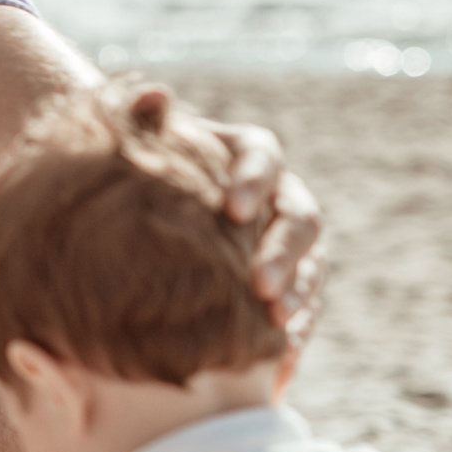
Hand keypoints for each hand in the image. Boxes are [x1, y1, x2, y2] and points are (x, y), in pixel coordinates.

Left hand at [167, 96, 325, 340]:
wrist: (143, 213)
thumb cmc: (144, 175)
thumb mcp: (139, 144)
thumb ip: (143, 118)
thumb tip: (153, 94)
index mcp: (247, 152)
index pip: (263, 154)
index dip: (254, 178)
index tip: (233, 207)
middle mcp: (279, 195)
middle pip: (299, 217)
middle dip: (284, 250)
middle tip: (260, 283)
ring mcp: (289, 241)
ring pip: (312, 264)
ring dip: (300, 293)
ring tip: (276, 321)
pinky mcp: (288, 283)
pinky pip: (305, 305)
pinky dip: (297, 330)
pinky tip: (282, 358)